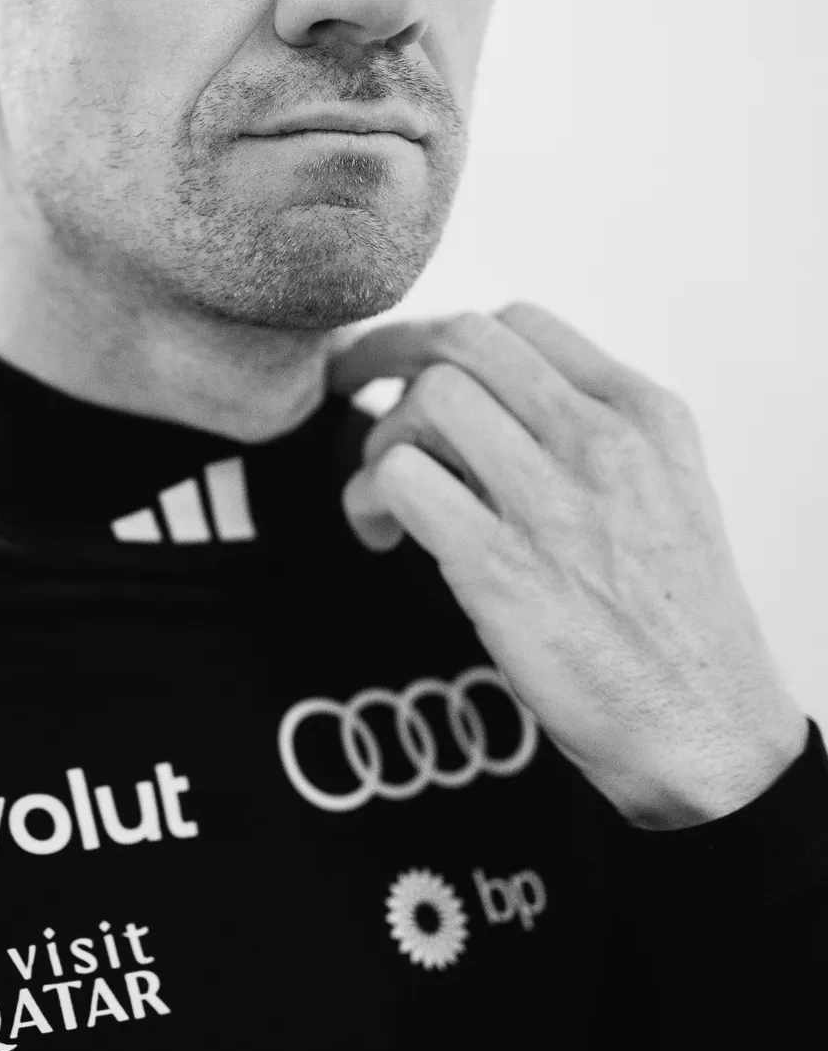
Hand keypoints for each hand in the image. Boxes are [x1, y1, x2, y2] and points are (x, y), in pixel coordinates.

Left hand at [329, 304, 805, 829]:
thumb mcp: (664, 494)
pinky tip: (380, 534)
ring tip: (384, 495)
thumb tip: (480, 403)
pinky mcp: (502, 568)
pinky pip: (400, 480)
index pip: (520, 323)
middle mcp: (603, 443)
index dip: (444, 339)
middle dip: (385, 358)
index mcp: (644, 416)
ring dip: (379, 440)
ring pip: (427, 399)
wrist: (701, 727)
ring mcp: (554, 502)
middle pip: (461, 342)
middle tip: (349, 392)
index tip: (409, 369)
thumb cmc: (671, 622)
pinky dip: (368, 497)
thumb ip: (586, 437)